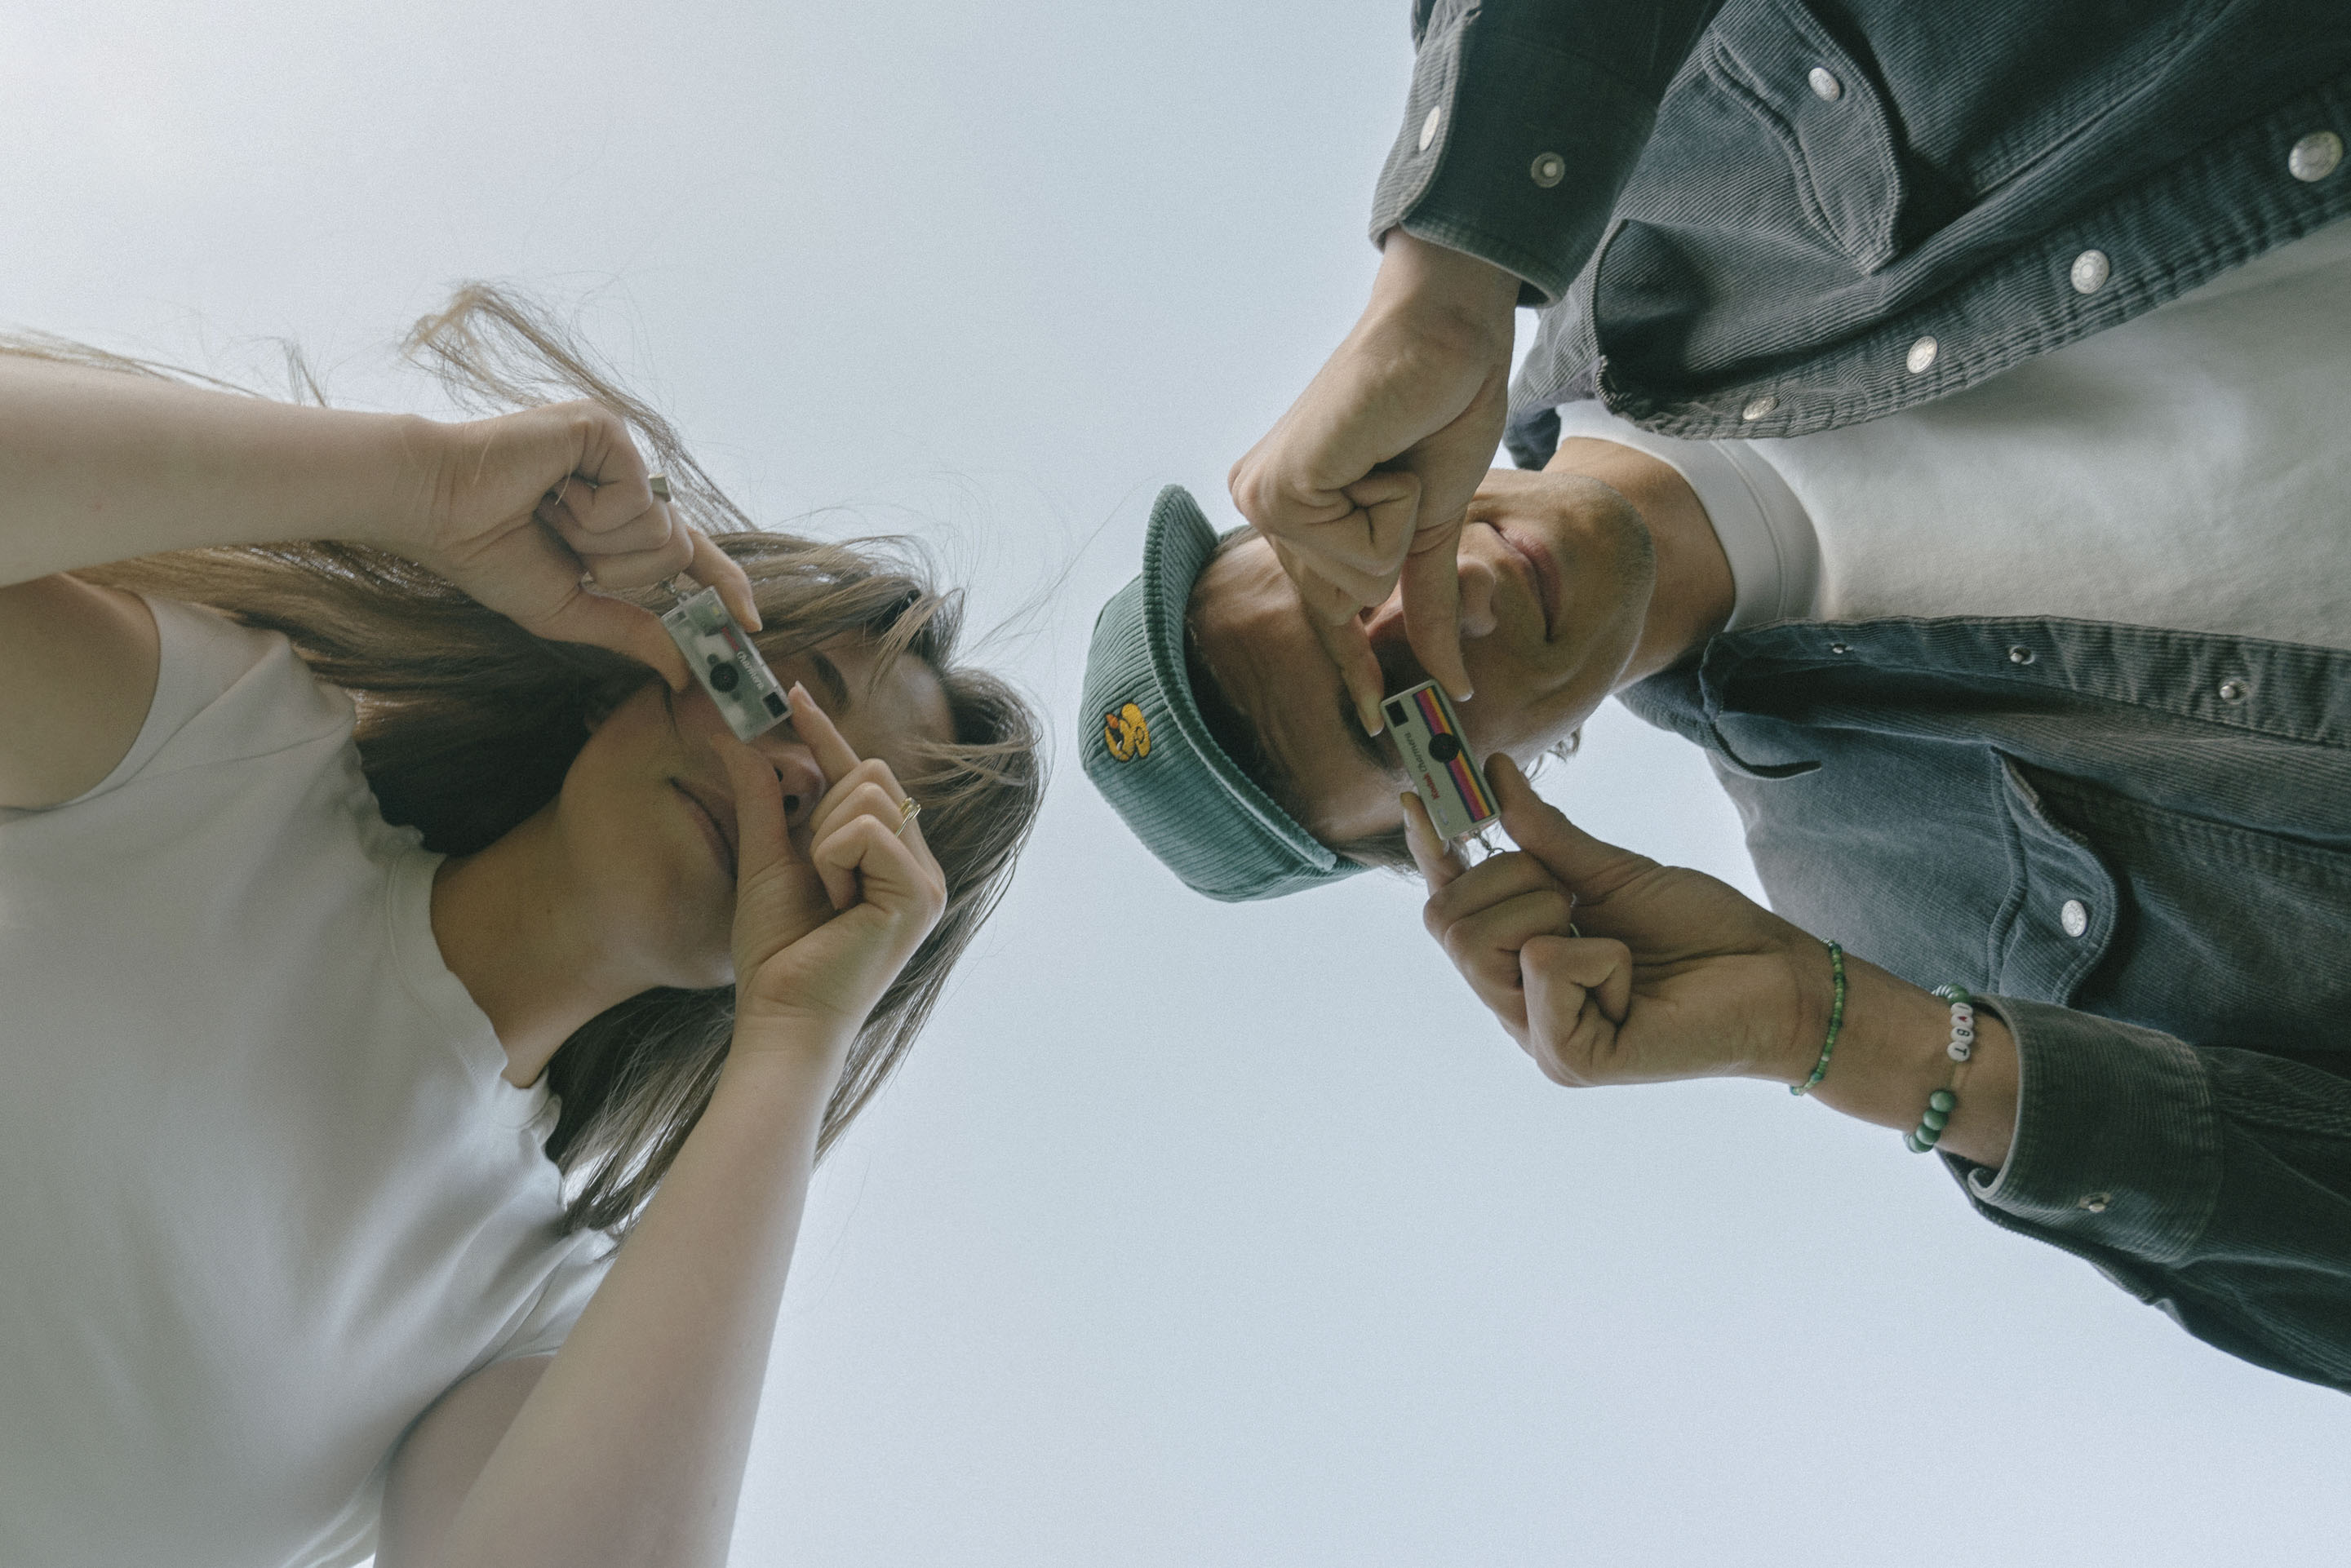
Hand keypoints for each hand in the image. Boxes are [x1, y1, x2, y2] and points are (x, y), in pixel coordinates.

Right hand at [393, 402, 761, 689]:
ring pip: (661, 528)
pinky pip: (639, 496)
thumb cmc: (488, 550)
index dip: (724, 585)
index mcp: (620, 517)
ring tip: (548, 510)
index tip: (752, 624)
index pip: (690, 555)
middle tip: (560, 542)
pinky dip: (592, 511)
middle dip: (617, 567)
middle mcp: (630, 480)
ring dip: (599, 540)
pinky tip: (551, 490)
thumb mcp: (568, 608)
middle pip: (676, 551)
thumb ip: (629, 631)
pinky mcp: (608, 429)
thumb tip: (682, 670)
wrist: (435, 508)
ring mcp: (621, 451)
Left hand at [712, 683, 946, 1052]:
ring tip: (826, 896)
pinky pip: (866, 830)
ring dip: (825, 840)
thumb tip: (734, 738)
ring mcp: (927, 880)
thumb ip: (763, 798)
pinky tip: (835, 903)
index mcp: (890, 859)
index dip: (827, 735)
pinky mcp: (921, 895)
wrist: (783, 1015)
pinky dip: (833, 860)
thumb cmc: (778, 953)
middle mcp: (919, 865)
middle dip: (824, 810)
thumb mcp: (766, 859)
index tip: (793, 692)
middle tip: (815, 874)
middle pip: (873, 773)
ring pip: (870, 794)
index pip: (864, 777)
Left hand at [1227, 232, 1518, 731]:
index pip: (1325, 610)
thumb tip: (1452, 674)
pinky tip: (1380, 452)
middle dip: (1401, 544)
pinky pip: (1362, 550)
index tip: (1378, 719)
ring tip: (1392, 454)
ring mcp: (1265, 499)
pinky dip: (1393, 505)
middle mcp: (1265, 507)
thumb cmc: (1443, 406)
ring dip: (1400, 518)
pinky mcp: (1278, 488)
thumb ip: (1428, 596)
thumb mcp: (1438, 520)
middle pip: (1351, 601)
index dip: (1355, 664)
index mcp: (1293, 512)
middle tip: (1404, 469)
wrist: (1449, 332)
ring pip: (1359, 581)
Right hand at [1403, 754, 1824, 1085]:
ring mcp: (1536, 1036)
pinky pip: (1544, 966)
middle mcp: (1515, 1004)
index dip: (1429, 852)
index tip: (1419, 796)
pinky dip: (1598, 956)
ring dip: (1548, 913)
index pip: (1447, 905)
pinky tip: (1630, 981)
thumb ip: (1546, 836)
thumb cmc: (1704, 933)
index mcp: (1519, 962)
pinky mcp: (1569, 1059)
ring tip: (1608, 942)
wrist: (1777, 977)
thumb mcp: (1612, 873)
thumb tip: (1495, 775)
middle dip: (1510, 880)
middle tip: (1573, 899)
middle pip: (1445, 919)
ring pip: (1477, 941)